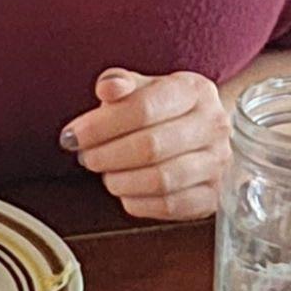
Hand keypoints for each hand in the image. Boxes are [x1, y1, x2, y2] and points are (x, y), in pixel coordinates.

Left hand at [60, 68, 229, 222]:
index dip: (101, 125)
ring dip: (120, 181)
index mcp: (195, 91)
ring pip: (160, 180)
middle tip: (87, 157)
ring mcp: (217, 164)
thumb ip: (120, 84)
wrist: (204, 133)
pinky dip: (138, 202)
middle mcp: (213, 126)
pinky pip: (170, 206)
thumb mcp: (143, 87)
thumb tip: (107, 88)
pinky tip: (125, 191)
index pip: (144, 107)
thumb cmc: (166, 110)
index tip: (73, 135)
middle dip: (106, 155)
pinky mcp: (212, 197)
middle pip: (151, 146)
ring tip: (106, 174)